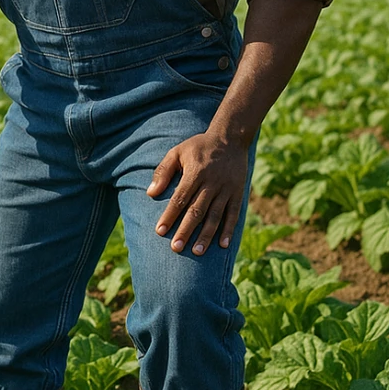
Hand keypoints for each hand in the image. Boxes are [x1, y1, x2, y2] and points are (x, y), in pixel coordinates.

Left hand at [146, 131, 248, 255]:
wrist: (230, 138)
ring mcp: (226, 188)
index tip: (160, 231)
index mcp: (195, 172)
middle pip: (197, 210)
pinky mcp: (238, 192)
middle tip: (176, 248)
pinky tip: (223, 245)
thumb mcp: (177, 152)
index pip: (180, 198)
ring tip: (197, 251)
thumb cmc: (198, 147)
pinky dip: (228, 230)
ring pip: (215, 215)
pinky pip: (234, 214)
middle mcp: (212, 182)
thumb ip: (163, 171)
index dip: (170, 215)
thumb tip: (150, 193)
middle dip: (186, 230)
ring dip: (206, 235)